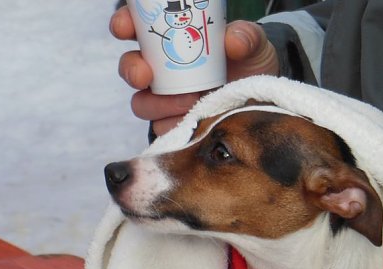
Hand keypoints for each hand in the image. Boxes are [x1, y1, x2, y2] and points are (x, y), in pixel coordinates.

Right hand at [110, 6, 279, 135]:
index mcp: (170, 40)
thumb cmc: (248, 62)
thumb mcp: (252, 45)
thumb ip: (245, 38)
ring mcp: (164, 100)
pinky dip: (174, 127)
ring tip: (190, 101)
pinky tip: (192, 123)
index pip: (136, 28)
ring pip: (143, 104)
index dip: (123, 25)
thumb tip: (233, 42)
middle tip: (146, 75)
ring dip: (160, 104)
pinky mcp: (173, 126)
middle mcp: (160, 70)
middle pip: (130, 69)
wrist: (258, 97)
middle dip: (132, 71)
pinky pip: (162, 130)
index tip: (125, 28)